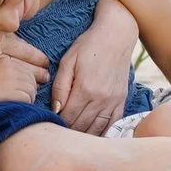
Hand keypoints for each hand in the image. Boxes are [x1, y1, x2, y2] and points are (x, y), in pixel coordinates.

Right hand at [0, 54, 43, 108]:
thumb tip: (24, 79)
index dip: (37, 70)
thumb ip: (4, 69)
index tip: (43, 76)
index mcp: (4, 56)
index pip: (29, 62)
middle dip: (32, 87)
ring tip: (15, 101)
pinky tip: (13, 105)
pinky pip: (27, 99)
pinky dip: (23, 104)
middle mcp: (10, 64)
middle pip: (32, 77)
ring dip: (27, 97)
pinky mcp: (11, 90)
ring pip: (32, 89)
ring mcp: (11, 77)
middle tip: (28, 95)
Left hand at [49, 0, 134, 132]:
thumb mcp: (68, 61)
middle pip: (81, 126)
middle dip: (68, 131)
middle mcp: (102, 99)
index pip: (68, 117)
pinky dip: (101, 132)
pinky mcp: (122, 101)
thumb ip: (60, 87)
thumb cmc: (89, 46)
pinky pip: (112, 124)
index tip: (49, 124)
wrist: (116, 35)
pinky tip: (91, 135)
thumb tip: (55, 110)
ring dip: (83, 134)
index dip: (57, 123)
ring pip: (96, 129)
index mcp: (85, 89)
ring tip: (71, 135)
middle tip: (57, 132)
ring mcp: (114, 101)